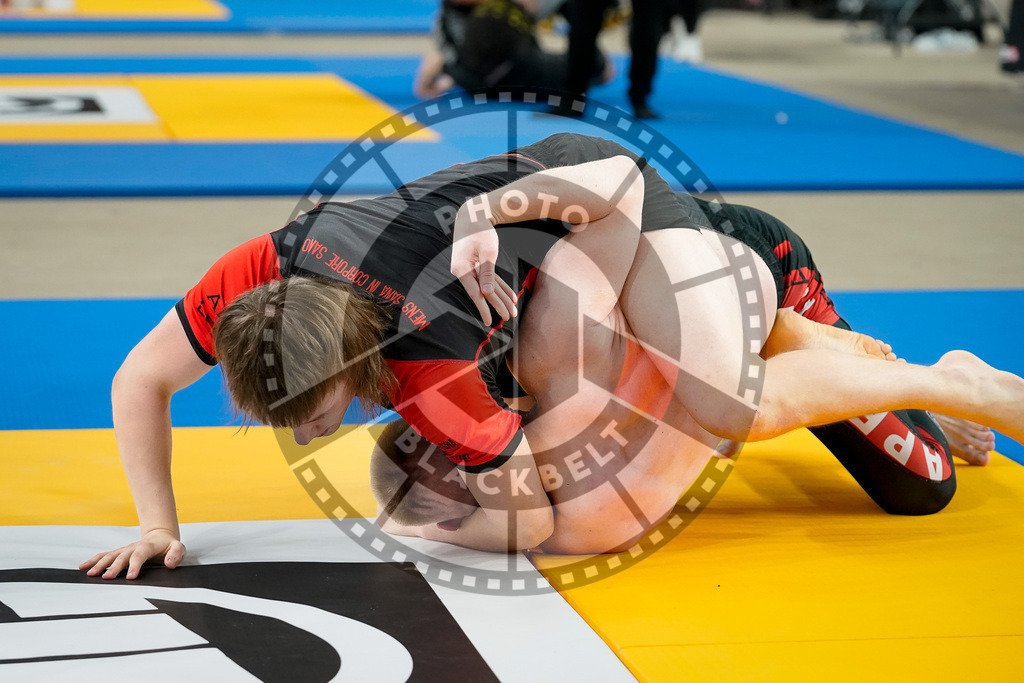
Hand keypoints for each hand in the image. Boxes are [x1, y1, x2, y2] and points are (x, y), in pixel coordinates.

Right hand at [79, 528, 185, 579]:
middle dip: (114, 567)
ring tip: (90, 573)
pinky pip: (105, 556)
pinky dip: (94, 560)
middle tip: (107, 578)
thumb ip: (176, 554)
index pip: (140, 555)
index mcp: (148, 546)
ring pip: (111, 556)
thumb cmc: (169, 545)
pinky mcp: (120, 553)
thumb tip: (170, 563)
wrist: (161, 536)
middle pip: (122, 556)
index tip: (130, 577)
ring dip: (100, 564)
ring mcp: (125, 549)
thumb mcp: (179, 548)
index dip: (135, 565)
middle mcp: (133, 547)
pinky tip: (84, 567)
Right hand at [451, 200, 517, 325]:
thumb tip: (487, 294)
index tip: (490, 321)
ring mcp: (467, 268)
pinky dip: (499, 287)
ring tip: (511, 311)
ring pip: (487, 287)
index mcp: (461, 268)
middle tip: (509, 318)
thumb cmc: (479, 230)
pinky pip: (488, 279)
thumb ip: (487, 273)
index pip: (475, 293)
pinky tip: (510, 297)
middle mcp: (462, 271)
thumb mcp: (487, 251)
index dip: (484, 308)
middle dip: (497, 305)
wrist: (472, 214)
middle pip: (482, 292)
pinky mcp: (474, 265)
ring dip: (500, 298)